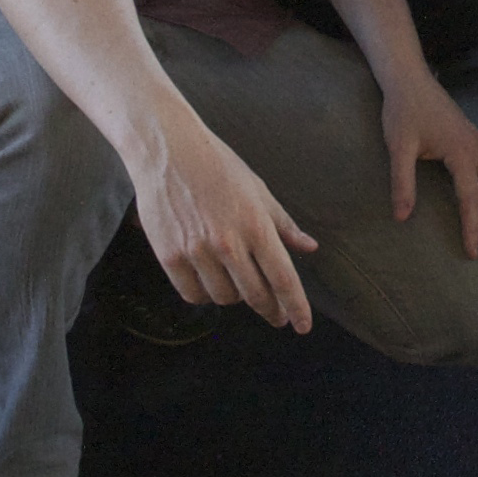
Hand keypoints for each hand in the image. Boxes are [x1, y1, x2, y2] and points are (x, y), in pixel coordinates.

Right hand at [128, 120, 315, 329]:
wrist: (168, 150)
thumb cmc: (218, 166)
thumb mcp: (258, 190)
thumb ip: (284, 224)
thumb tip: (310, 247)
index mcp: (256, 225)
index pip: (283, 278)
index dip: (296, 307)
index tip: (302, 326)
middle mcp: (228, 243)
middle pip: (256, 295)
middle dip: (271, 310)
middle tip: (276, 315)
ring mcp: (197, 252)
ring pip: (224, 298)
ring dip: (235, 297)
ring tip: (237, 283)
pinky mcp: (170, 257)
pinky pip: (193, 295)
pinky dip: (205, 294)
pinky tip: (210, 282)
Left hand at [375, 69, 477, 261]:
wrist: (411, 79)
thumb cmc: (403, 112)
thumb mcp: (399, 146)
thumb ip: (402, 181)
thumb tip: (401, 218)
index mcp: (461, 152)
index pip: (471, 197)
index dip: (472, 227)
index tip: (472, 254)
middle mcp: (477, 149)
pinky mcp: (475, 142)